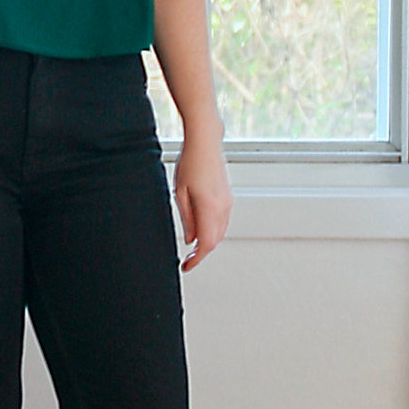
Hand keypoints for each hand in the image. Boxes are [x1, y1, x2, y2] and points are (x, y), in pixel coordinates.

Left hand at [174, 129, 230, 271]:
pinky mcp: (227, 197)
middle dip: (201, 253)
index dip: (197, 259)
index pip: (206, 243)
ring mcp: (227, 202)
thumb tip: (190, 240)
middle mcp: (223, 207)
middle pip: (215, 240)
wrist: (205, 142)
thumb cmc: (190, 162)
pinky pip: (222, 222)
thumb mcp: (180, 192)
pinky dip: (212, 231)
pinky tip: (200, 230)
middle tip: (187, 260)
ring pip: (220, 232)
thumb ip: (187, 218)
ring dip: (207, 242)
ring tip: (191, 248)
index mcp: (210, 207)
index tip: (187, 267)